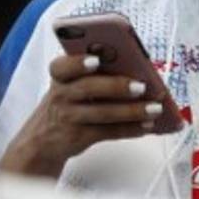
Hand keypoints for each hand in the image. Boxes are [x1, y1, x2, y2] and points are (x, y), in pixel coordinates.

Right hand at [0, 54, 162, 177]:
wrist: (43, 138)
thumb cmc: (68, 101)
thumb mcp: (71, 82)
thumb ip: (96, 73)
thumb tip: (138, 69)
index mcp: (61, 74)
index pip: (63, 65)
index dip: (78, 62)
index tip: (96, 60)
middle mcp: (61, 94)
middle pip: (88, 88)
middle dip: (117, 86)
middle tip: (142, 86)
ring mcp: (69, 117)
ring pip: (102, 112)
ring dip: (132, 110)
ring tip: (155, 108)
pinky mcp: (78, 137)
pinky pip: (108, 132)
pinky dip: (130, 129)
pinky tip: (146, 125)